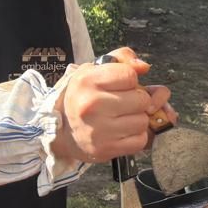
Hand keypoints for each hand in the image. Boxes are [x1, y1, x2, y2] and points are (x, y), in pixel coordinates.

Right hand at [53, 46, 172, 163]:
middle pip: (142, 100)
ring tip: (121, 118)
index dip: (130, 80)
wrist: (63, 132)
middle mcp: (92, 105)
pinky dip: (136, 137)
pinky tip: (121, 132)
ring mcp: (99, 129)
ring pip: (143, 121)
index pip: (130, 75)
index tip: (119, 85)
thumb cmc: (84, 97)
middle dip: (137, 101)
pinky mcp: (106, 149)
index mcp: (88, 81)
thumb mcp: (95, 70)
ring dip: (137, 119)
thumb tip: (144, 67)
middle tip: (122, 104)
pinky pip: (140, 140)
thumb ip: (122, 58)